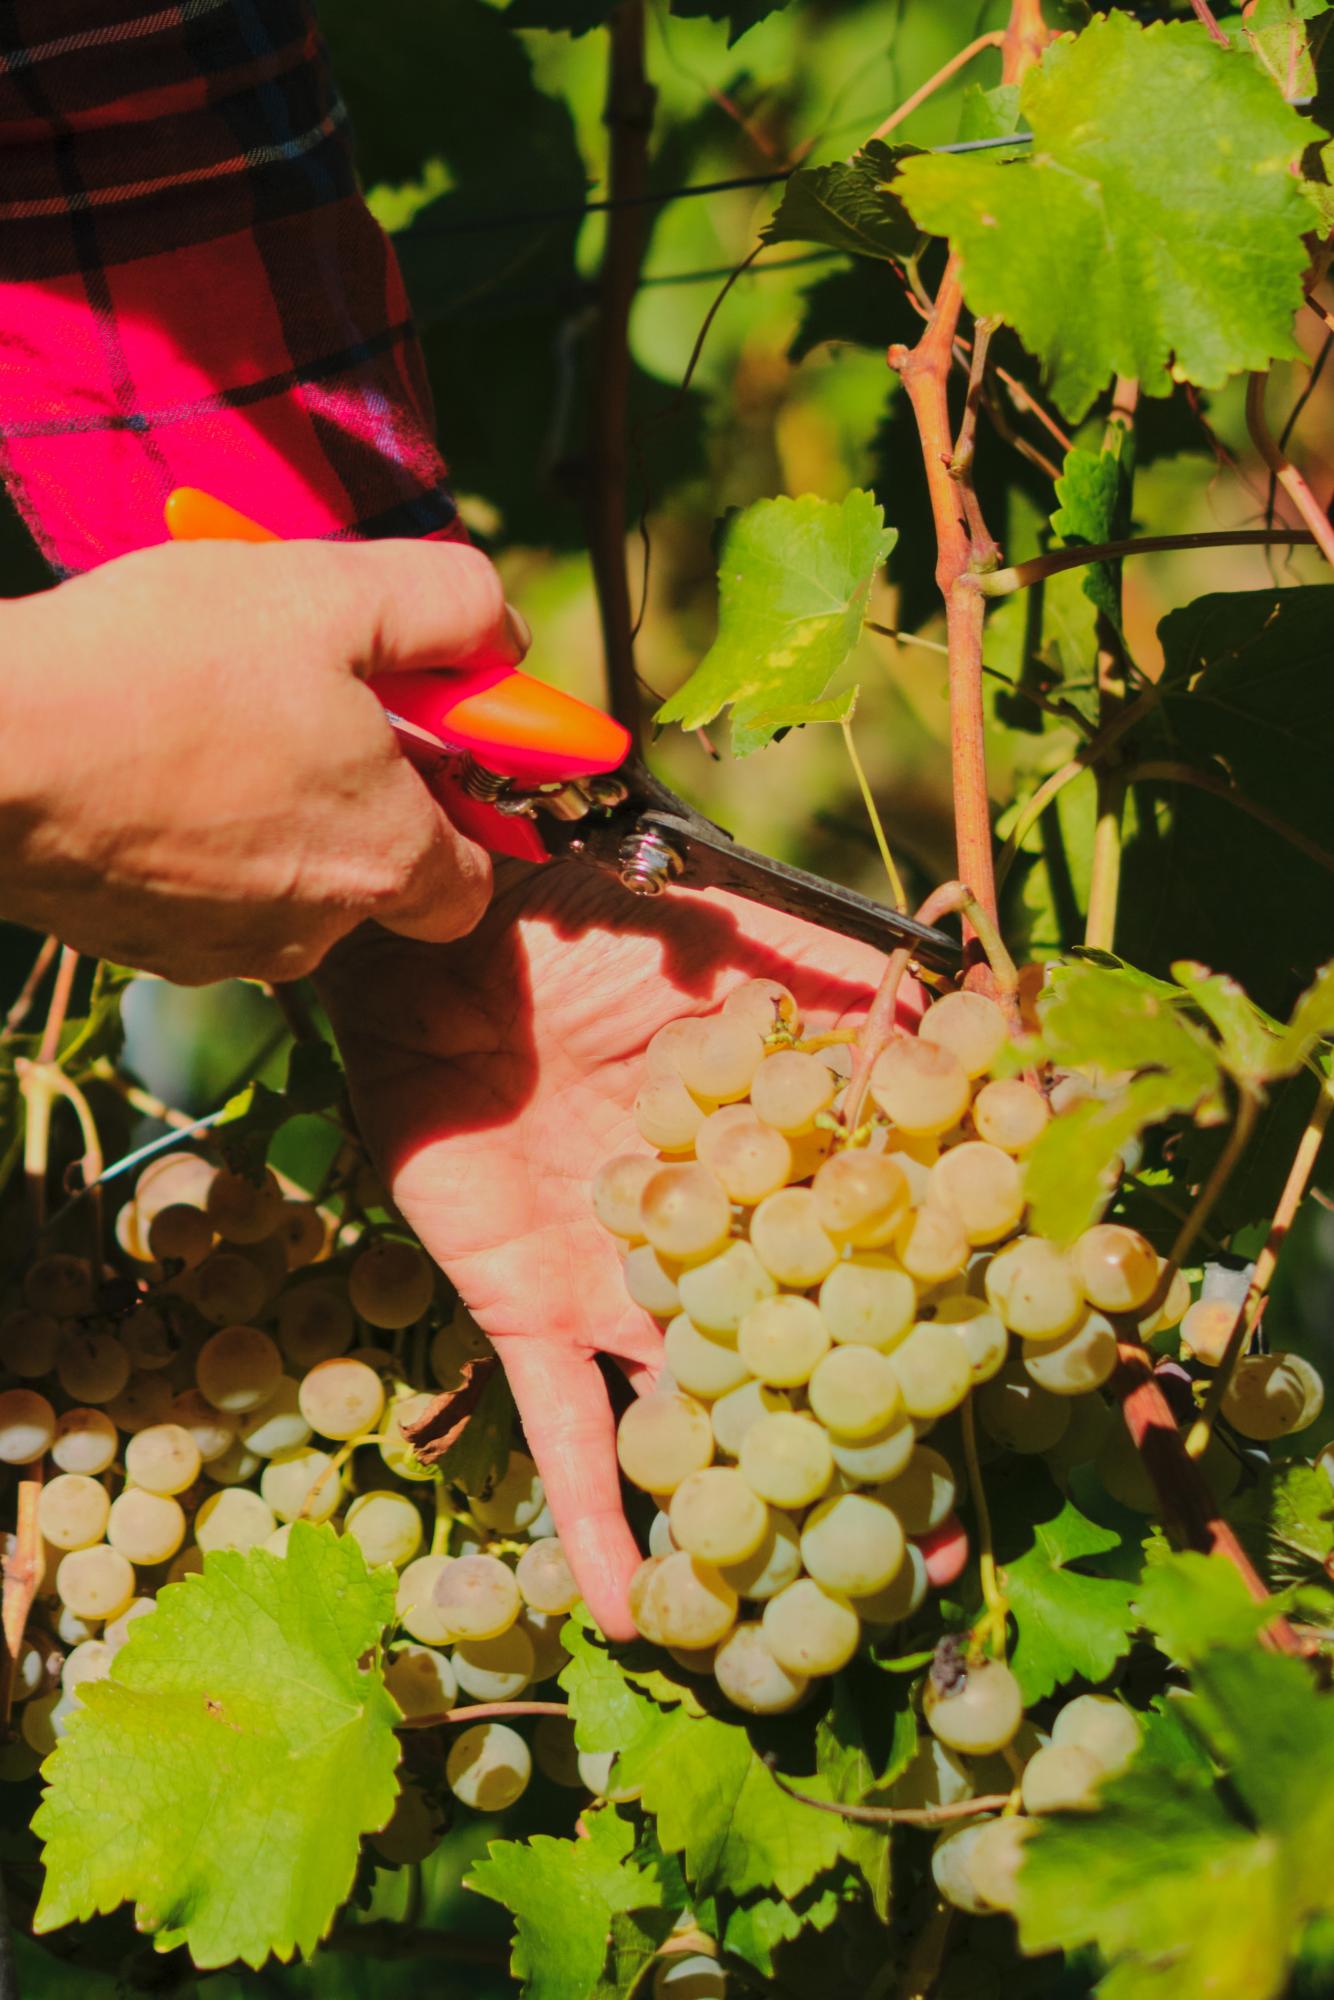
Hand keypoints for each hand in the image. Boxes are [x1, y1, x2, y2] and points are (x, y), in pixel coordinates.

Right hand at [0, 537, 526, 982]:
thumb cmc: (163, 665)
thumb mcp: (334, 592)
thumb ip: (448, 607)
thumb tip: (498, 632)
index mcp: (386, 860)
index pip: (473, 879)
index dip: (463, 805)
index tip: (431, 734)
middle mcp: (314, 928)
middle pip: (372, 871)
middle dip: (354, 788)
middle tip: (303, 693)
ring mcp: (217, 947)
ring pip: (279, 876)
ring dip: (266, 801)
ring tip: (205, 711)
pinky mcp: (137, 942)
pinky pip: (197, 885)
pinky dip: (190, 828)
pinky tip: (146, 756)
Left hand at [318, 862, 918, 1638]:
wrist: (437, 945)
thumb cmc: (586, 927)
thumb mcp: (728, 936)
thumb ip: (836, 972)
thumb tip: (976, 1000)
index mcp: (774, 1162)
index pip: (879, 1249)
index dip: (952, 1311)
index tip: (1030, 1377)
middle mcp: (714, 1242)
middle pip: (804, 1360)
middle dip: (865, 1447)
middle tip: (943, 1552)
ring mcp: (627, 1289)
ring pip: (701, 1416)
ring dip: (749, 1510)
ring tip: (814, 1624)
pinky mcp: (535, 1314)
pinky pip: (564, 1431)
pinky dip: (593, 1516)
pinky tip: (630, 1614)